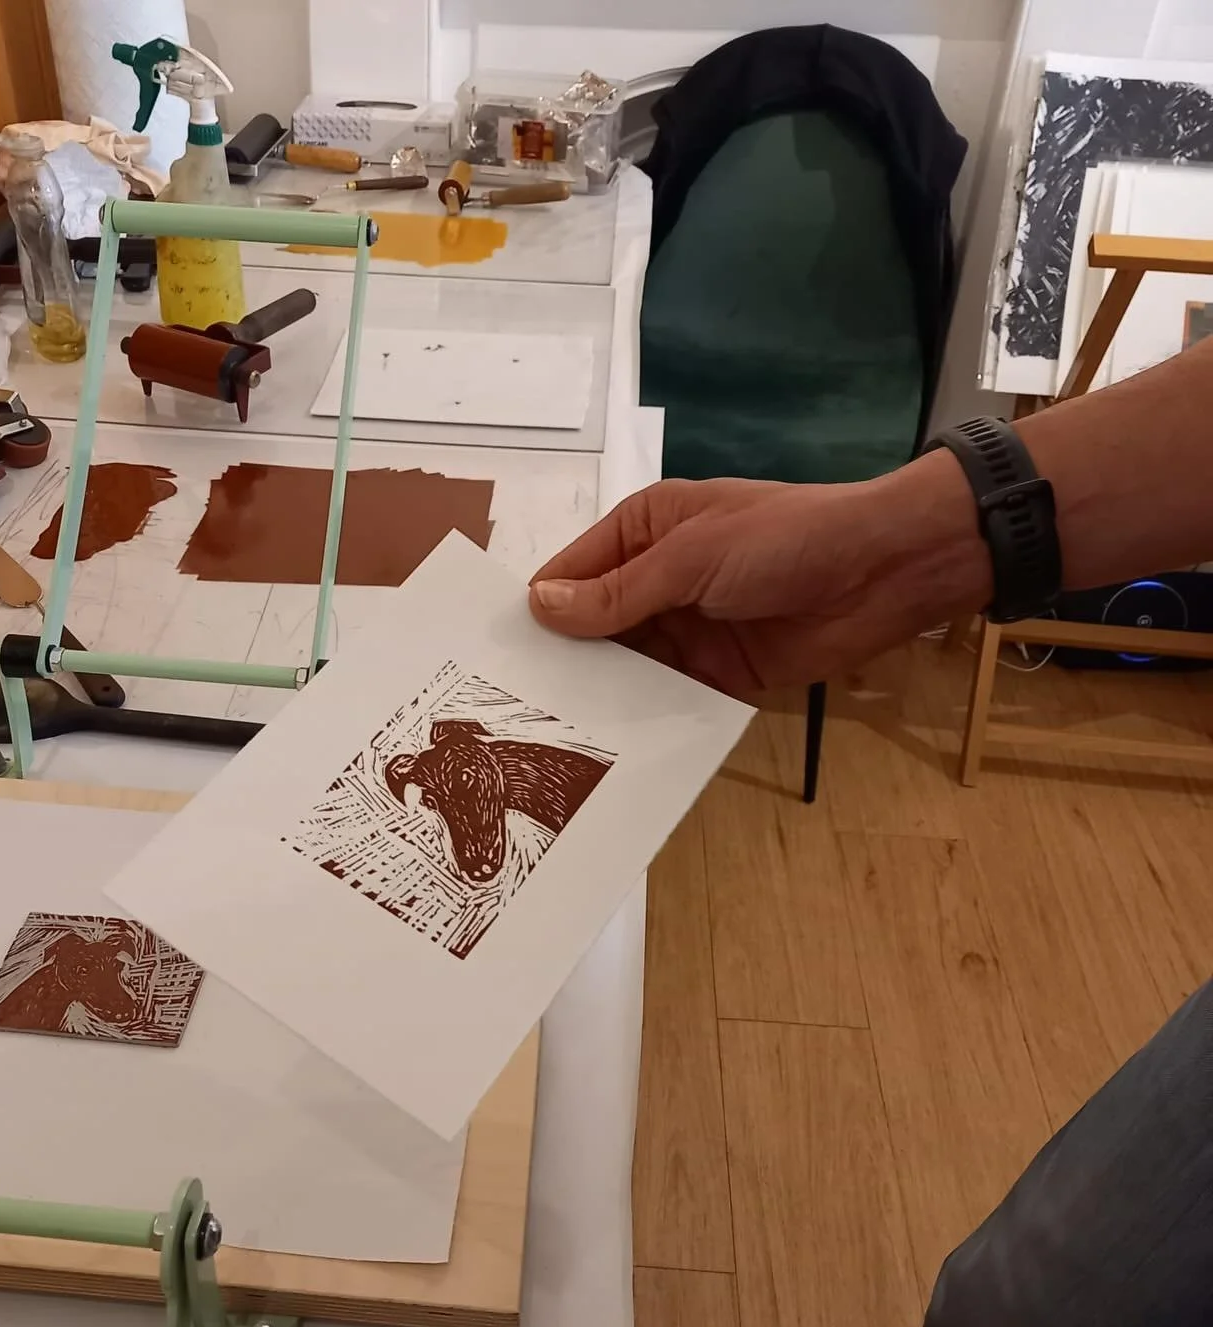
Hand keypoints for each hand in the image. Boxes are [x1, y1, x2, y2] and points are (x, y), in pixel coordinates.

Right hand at [528, 468, 988, 698]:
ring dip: (599, 695)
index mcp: (644, 530)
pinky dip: (643, 717)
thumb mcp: (692, 556)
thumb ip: (618, 592)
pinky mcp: (716, 675)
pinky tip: (608, 749)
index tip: (491, 659)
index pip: (572, 573)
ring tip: (546, 739)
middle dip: (561, 661)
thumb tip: (539, 608)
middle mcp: (657, 580)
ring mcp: (686, 630)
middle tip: (507, 714)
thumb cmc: (783, 540)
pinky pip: (667, 697)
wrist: (883, 573)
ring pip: (626, 667)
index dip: (537, 612)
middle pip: (592, 626)